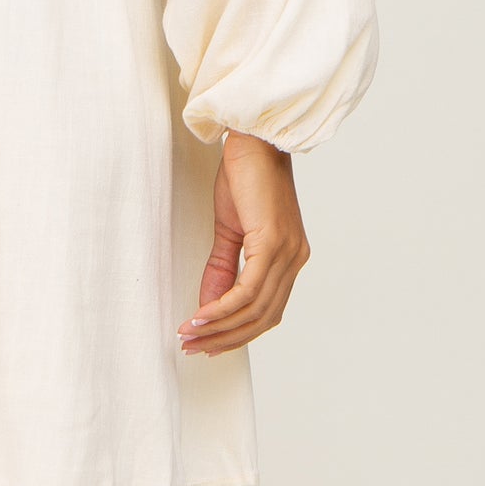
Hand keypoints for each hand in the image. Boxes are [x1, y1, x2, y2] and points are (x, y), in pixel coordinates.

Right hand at [177, 130, 309, 355]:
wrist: (254, 139)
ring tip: (189, 334)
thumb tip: (208, 305)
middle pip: (262, 318)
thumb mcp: (229, 229)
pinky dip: (222, 307)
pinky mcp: (273, 243)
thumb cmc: (244, 176)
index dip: (237, 333)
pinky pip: (248, 290)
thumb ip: (221, 268)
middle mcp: (295, 260)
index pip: (267, 311)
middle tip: (192, 347)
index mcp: (289, 258)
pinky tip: (200, 315)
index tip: (207, 344)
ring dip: (220, 328)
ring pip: (255, 309)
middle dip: (225, 338)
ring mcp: (288, 253)